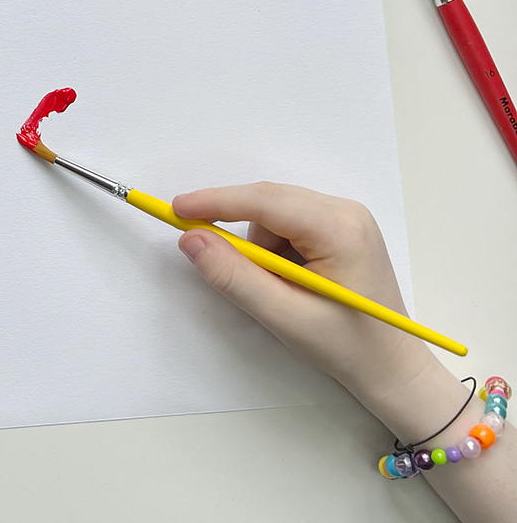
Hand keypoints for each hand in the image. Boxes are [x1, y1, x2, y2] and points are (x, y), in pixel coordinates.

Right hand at [174, 183, 516, 522]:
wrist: (394, 368)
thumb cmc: (346, 347)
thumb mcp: (284, 317)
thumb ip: (234, 277)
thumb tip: (191, 239)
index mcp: (339, 228)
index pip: (265, 201)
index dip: (216, 202)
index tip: (175, 209)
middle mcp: (345, 211)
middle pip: (269, 200)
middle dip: (234, 226)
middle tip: (201, 247)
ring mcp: (347, 217)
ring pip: (275, 212)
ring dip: (258, 243)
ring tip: (274, 288)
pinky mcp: (342, 228)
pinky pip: (289, 222)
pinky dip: (273, 247)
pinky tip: (287, 279)